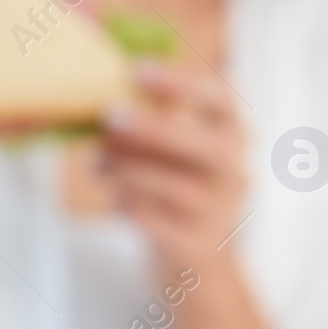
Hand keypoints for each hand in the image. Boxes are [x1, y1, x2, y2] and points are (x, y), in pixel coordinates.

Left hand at [103, 63, 248, 272]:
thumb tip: (91, 87)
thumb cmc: (171, 187)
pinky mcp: (201, 248)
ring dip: (130, 171)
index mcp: (231, 137)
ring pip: (180, 188)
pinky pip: (163, 225)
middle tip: (110, 116)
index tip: (138, 70)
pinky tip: (114, 199)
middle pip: (208, 148)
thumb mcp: (167, 152)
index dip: (183, 84)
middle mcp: (236, 173)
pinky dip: (132, 208)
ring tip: (96, 163)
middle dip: (156, 129)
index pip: (223, 103)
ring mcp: (224, 213)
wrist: (194, 258)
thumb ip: (146, 119)